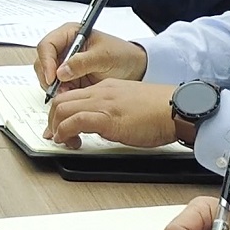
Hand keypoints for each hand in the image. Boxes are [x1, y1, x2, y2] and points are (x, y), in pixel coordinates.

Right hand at [35, 23, 149, 89]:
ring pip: (46, 76)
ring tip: (69, 93)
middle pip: (42, 61)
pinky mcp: (69, 78)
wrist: (135, 69)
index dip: (46, 61)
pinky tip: (72, 95)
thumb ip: (82, 62)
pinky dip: (61, 93)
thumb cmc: (122, 55)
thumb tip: (61, 72)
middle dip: (47, 77)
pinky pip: (56, 87)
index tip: (53, 77)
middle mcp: (64, 48)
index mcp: (70, 34)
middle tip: (58, 90)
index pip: (47, 45)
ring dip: (54, 87)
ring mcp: (64, 63)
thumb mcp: (104, 56)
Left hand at [49, 80, 179, 147]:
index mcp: (106, 88)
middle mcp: (100, 92)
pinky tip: (68, 141)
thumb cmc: (160, 111)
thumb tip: (100, 126)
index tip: (58, 126)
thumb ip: (112, 110)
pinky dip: (65, 132)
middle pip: (61, 100)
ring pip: (63, 108)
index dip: (59, 112)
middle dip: (52, 120)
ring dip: (56, 127)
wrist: (177, 109)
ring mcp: (103, 103)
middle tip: (54, 135)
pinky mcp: (107, 118)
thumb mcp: (129, 105)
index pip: (72, 95)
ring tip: (62, 140)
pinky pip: (75, 121)